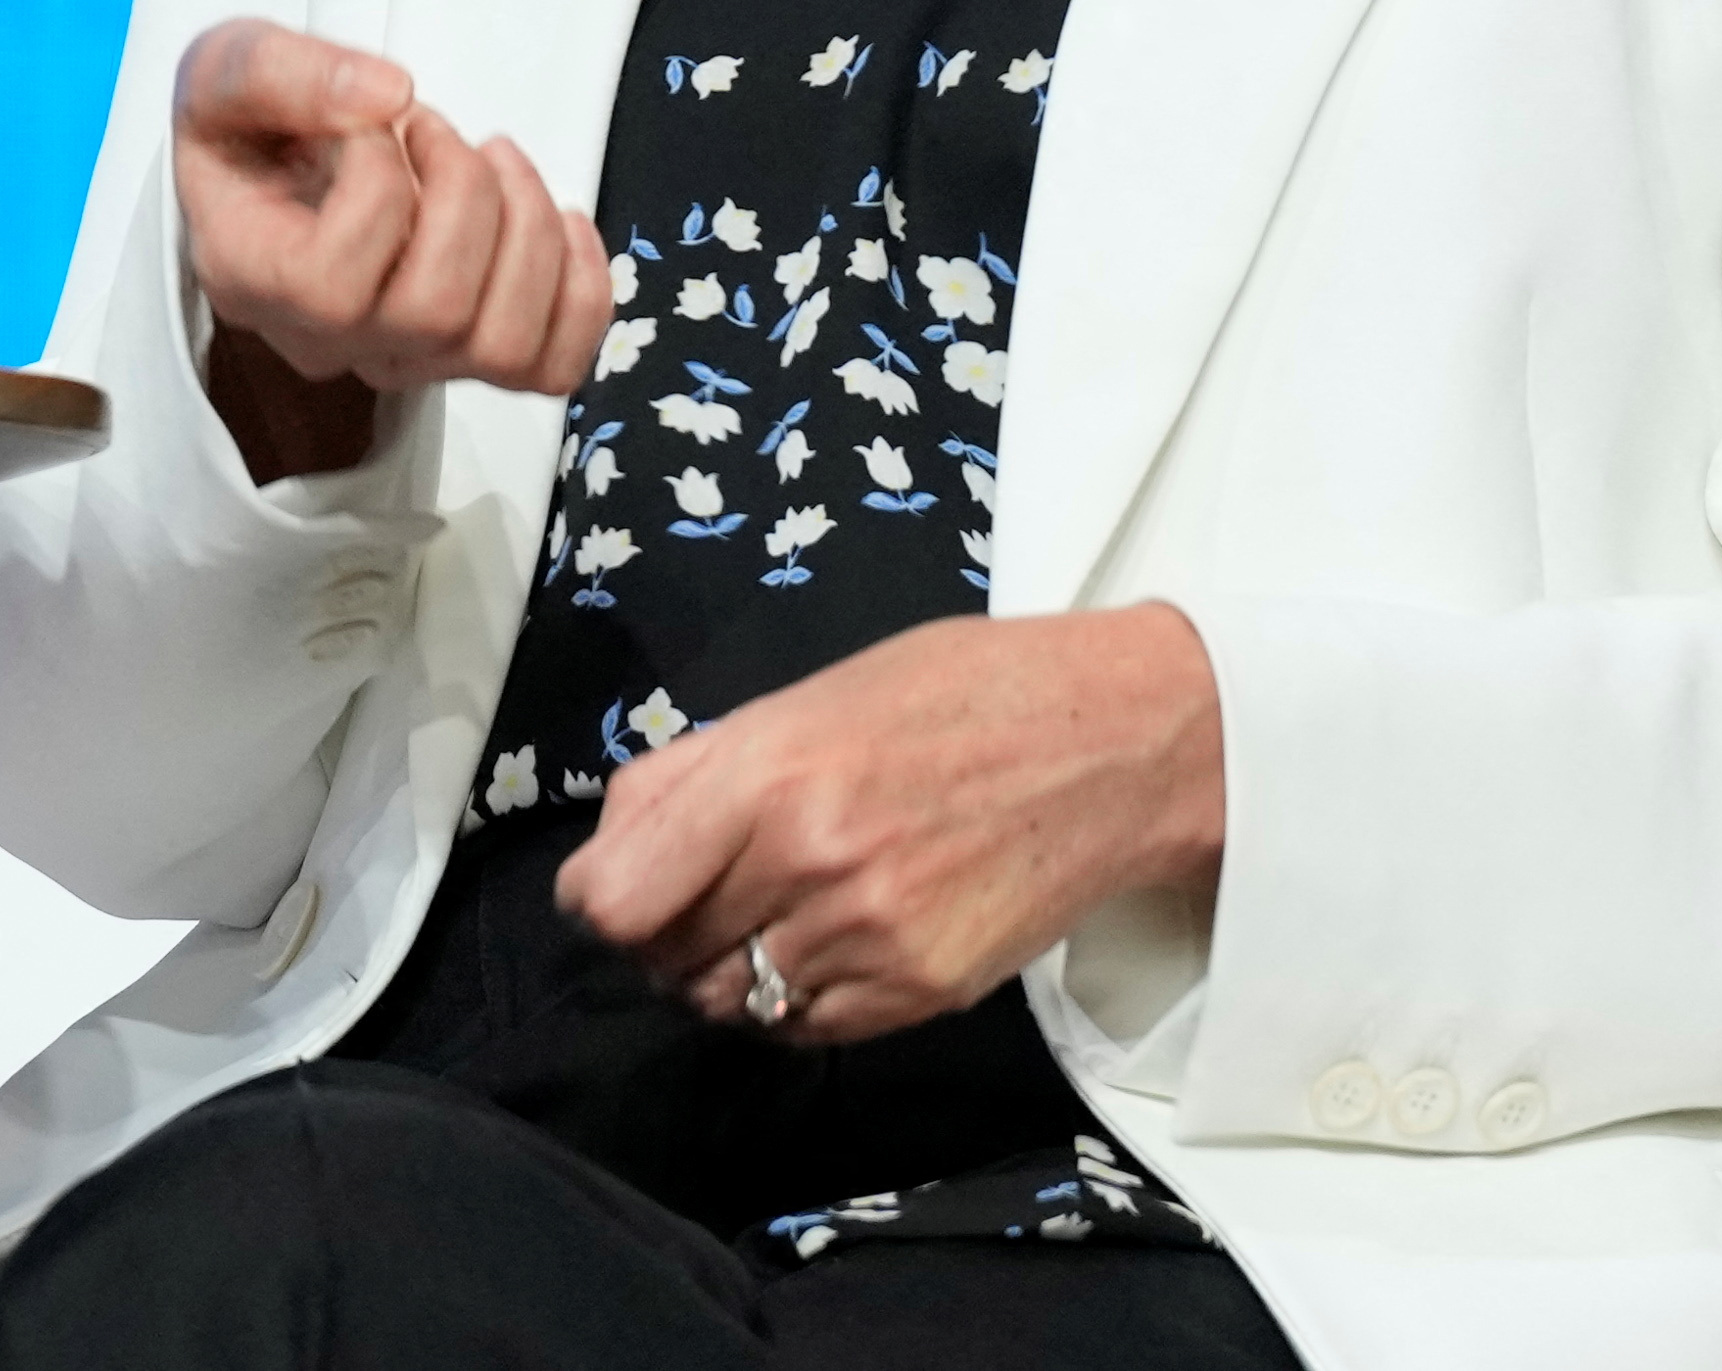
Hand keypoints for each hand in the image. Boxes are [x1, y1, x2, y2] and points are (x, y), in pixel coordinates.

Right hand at [174, 18, 613, 483]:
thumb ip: (282, 71)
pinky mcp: (463, 355)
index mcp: (252, 279)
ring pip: (501, 345)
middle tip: (436, 129)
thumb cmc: (249, 123)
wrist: (268, 166)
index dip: (376, 184)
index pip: (329, 284)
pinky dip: (581, 290)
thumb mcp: (230, 67)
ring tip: (496, 159)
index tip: (372, 121)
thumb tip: (389, 95)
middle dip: (465, 192)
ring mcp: (400, 357)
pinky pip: (552, 365)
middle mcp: (326, 341)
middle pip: (434, 313)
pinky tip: (557, 218)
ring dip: (528, 229)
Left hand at [554, 605, 1225, 1041]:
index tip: (618, 889)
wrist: (1119, 741)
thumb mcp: (814, 692)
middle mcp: (811, 862)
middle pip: (666, 957)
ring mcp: (870, 937)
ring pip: (733, 1002)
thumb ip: (699, 771)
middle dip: (666, 933)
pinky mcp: (922, 992)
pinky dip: (796, 1000)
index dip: (602, 900)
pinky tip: (829, 942)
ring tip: (772, 914)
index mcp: (770, 772)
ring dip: (728, 971)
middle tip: (704, 894)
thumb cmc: (964, 694)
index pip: (616, 899)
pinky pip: (808, 1029)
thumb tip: (608, 852)